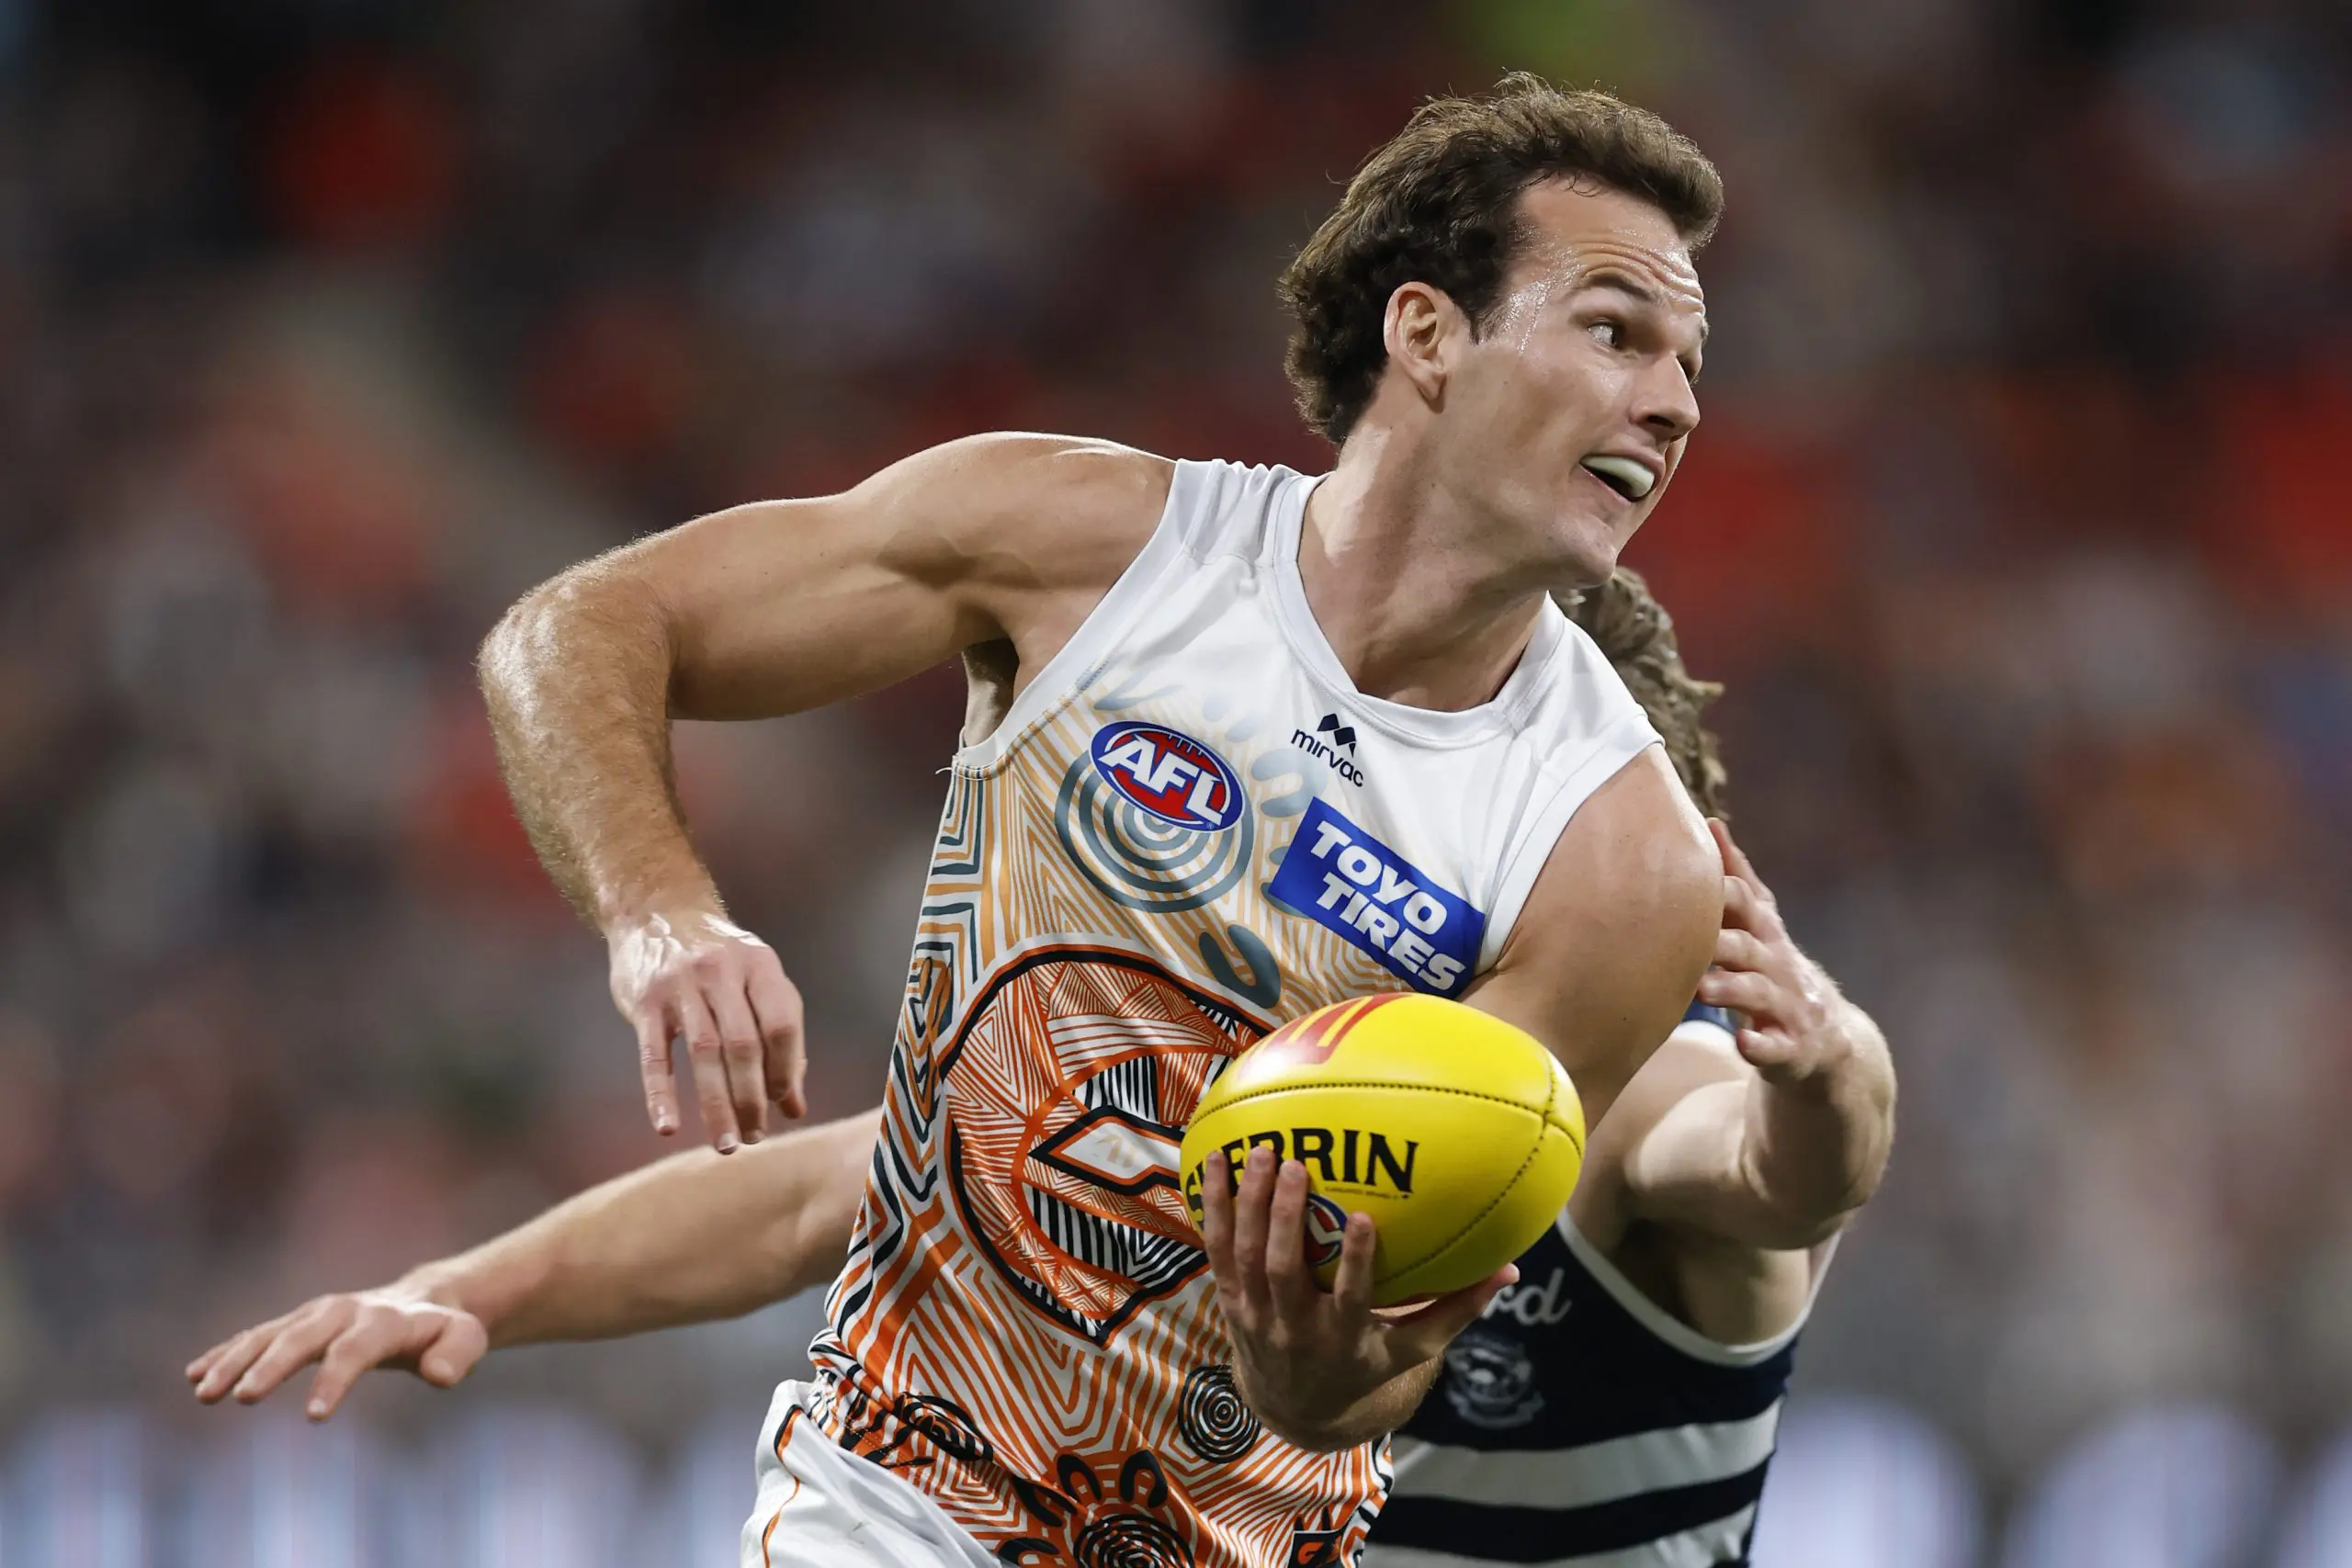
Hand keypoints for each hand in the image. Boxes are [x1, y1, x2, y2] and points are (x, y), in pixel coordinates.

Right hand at [187, 1282, 487, 1420]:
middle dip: (271, 1366)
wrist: (424, 1301)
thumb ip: (458, 1353)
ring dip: (234, 1361)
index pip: (355, 1350)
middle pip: (301, 1337)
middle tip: (241, 1397)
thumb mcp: (465, 1339)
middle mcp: (343, 1311)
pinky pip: (255, 1337)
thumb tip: (441, 1375)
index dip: (335, 1380)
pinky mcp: (295, 1323)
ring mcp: (314, 1315)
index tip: (314, 1417)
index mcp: (384, 1320)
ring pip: (268, 1335)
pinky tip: (195, 1376)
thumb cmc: (444, 1330)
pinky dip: (226, 1353)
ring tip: (203, 1392)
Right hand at [609, 908, 805, 1150]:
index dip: (786, 1069)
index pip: (781, 1024)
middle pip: (744, 1044)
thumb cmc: (718, 960)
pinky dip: (661, 1093)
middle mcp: (722, 971)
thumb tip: (795, 1107)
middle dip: (753, 1097)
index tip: (784, 1106)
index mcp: (760, 966)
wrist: (656, 911)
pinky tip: (668, 1126)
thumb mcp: (756, 982)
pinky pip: (654, 1055)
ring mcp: (681, 984)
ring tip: (727, 1144)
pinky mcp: (645, 1001)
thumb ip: (780, 1040)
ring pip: (704, 1053)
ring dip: (717, 1105)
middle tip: (755, 1137)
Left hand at [1197, 1145, 1513, 1448]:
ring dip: (1248, 1203)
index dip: (1354, 1260)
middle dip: (1285, 1217)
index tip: (1362, 1217)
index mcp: (1343, 1338)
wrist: (1295, 1410)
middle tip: (1296, 1163)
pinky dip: (1214, 1207)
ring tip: (1261, 1152)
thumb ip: (1456, 1311)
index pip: (1350, 1299)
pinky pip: (1217, 1250)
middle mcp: (1295, 1328)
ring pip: (1245, 1255)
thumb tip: (1510, 1269)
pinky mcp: (1230, 1301)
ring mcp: (1257, 1315)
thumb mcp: (1410, 1351)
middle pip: (1283, 1269)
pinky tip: (1217, 1162)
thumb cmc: (1365, 1366)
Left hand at [1696, 820, 1861, 1090]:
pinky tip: (1743, 1042)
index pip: (1745, 903)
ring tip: (1702, 989)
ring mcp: (1787, 1007)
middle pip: (1747, 946)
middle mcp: (1777, 965)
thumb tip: (1709, 821)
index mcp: (1765, 934)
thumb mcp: (1761, 924)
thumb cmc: (1774, 970)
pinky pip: (1775, 1048)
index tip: (1688, 873)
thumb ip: (1737, 877)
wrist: (1828, 1039)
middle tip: (1685, 935)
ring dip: (1730, 989)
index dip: (1721, 889)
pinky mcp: (1790, 1049)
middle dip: (1720, 939)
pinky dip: (1760, 1046)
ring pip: (1757, 994)